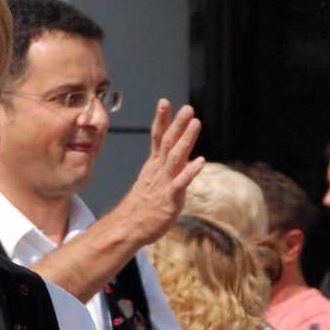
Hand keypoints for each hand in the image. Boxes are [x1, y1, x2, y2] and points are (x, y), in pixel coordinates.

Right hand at [123, 101, 204, 245]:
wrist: (129, 227)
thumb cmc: (142, 207)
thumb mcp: (151, 183)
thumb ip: (162, 171)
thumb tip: (169, 163)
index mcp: (153, 165)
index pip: (157, 137)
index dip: (161, 119)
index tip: (164, 101)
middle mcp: (158, 170)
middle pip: (168, 142)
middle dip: (177, 123)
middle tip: (187, 108)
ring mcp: (164, 183)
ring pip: (175, 157)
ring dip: (186, 139)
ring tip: (196, 123)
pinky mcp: (170, 198)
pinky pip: (181, 182)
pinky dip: (191, 171)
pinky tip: (201, 161)